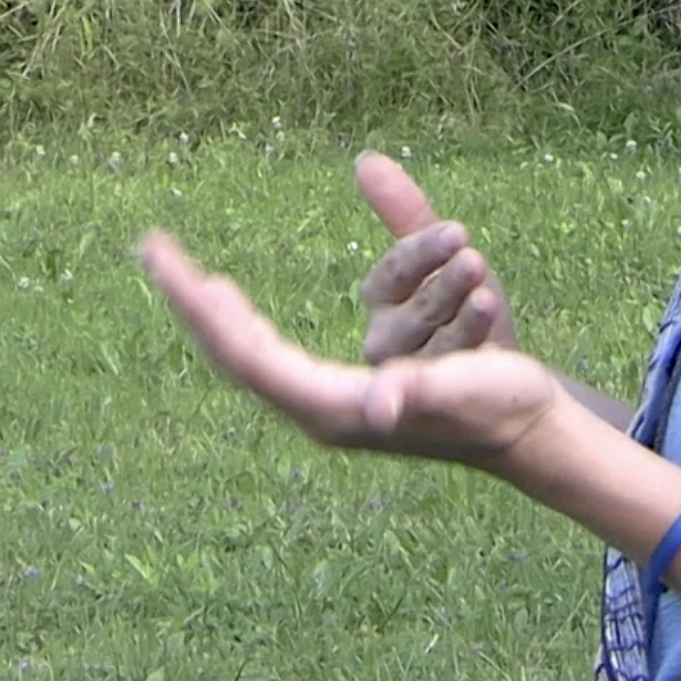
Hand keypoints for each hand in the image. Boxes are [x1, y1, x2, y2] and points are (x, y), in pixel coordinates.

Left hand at [139, 231, 560, 466]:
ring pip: (264, 347)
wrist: (527, 427)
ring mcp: (334, 395)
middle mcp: (323, 405)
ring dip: (245, 308)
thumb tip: (380, 400)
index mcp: (334, 409)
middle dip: (196, 305)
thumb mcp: (465, 388)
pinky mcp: (350, 384)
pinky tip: (233, 307)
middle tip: (153, 253)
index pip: (252, 358)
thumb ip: (423, 389)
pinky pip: (290, 346)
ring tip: (191, 279)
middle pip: (240, 352)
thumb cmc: (496, 408)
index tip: (179, 270)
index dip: (212, 316)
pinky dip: (260, 320)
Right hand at [355, 152, 517, 361]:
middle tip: (474, 257)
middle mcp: (385, 340)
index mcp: (382, 300)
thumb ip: (406, 213)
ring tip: (486, 291)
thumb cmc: (463, 313)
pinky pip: (448, 374)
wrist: (500, 380)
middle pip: (410, 308)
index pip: (393, 273)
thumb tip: (365, 159)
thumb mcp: (444, 259)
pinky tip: (488, 326)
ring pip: (431, 341)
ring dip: (460, 313)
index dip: (422, 252)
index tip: (459, 231)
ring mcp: (410, 376)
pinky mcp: (435, 402)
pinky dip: (468, 345)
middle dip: (443, 281)